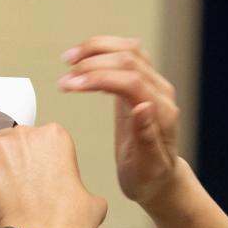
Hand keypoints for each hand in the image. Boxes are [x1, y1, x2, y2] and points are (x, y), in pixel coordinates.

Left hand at [0, 123, 107, 227]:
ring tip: (7, 206)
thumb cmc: (68, 224)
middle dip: (15, 165)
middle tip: (23, 193)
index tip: (43, 182)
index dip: (42, 164)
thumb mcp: (93, 203)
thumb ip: (81, 190)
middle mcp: (23, 136)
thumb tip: (79, 198)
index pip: (42, 143)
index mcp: (55, 136)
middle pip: (12, 145)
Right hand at [59, 36, 178, 208]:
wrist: (158, 179)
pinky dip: (102, 52)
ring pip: (128, 50)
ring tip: (68, 58)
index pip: (131, 81)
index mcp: (162, 113)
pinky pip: (125, 56)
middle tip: (65, 79)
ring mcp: (153, 85)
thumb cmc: (150, 177)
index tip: (71, 85)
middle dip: (93, 63)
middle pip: (129, 59)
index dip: (99, 78)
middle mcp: (161, 93)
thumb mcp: (147, 167)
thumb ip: (147, 138)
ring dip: (97, 49)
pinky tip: (81, 61)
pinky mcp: (141, 83)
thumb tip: (143, 107)